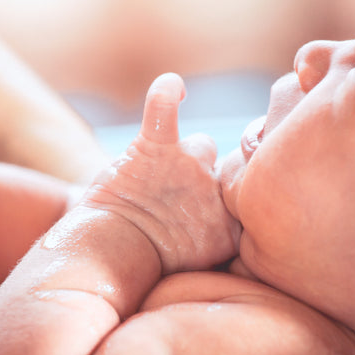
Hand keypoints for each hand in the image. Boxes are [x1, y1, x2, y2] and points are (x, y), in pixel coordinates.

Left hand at [82, 73, 240, 273]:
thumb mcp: (204, 262)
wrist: (109, 259)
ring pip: (203, 146)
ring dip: (187, 154)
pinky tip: (172, 87)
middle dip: (209, 179)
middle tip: (180, 201)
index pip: (245, 196)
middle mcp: (217, 192)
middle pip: (226, 169)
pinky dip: (165, 93)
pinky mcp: (156, 148)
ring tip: (160, 176)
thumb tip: (233, 226)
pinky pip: (163, 106)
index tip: (217, 209)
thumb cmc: (149, 267)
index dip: (232, 198)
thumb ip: (224, 237)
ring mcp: (189, 167)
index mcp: (230, 226)